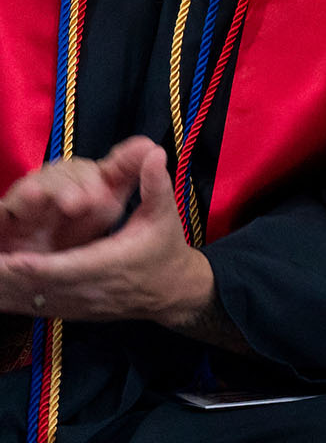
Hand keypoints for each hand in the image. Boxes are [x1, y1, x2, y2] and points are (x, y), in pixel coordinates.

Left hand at [0, 138, 211, 326]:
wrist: (171, 291)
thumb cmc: (164, 248)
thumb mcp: (163, 215)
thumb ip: (155, 185)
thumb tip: (155, 153)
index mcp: (112, 263)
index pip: (72, 266)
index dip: (40, 266)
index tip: (13, 260)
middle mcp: (91, 288)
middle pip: (44, 287)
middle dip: (11, 278)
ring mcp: (79, 304)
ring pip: (35, 301)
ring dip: (7, 291)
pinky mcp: (72, 311)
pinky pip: (35, 308)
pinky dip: (13, 302)